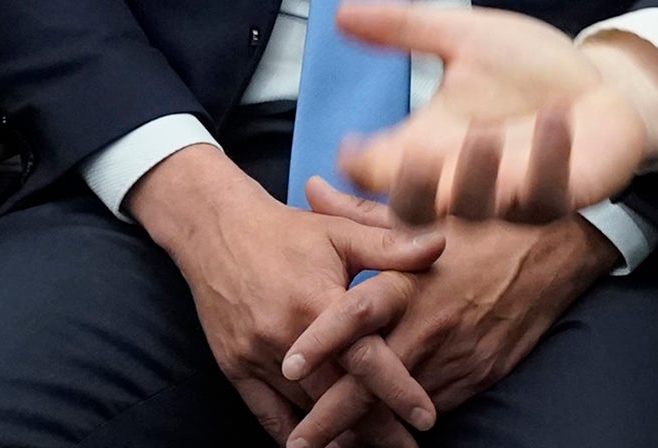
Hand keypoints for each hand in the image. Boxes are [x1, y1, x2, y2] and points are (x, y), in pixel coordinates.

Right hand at [127, 144, 444, 442]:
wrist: (217, 232)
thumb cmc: (290, 231)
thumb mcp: (342, 230)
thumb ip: (391, 244)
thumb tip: (440, 247)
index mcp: (316, 302)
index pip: (363, 357)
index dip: (397, 389)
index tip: (426, 418)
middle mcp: (283, 337)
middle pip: (335, 396)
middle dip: (374, 429)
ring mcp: (255, 357)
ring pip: (303, 412)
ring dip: (337, 436)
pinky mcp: (235, 370)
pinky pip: (266, 415)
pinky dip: (293, 435)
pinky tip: (320, 447)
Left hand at [282, 179, 618, 445]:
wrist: (556, 248)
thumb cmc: (483, 226)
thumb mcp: (424, 213)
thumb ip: (361, 212)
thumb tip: (310, 187)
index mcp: (411, 281)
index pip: (359, 313)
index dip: (323, 340)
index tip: (288, 365)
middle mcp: (430, 322)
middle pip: (371, 380)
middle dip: (329, 417)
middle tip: (296, 442)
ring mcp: (457, 353)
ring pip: (402, 404)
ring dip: (365, 429)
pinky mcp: (480, 372)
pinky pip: (437, 405)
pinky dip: (406, 421)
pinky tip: (382, 434)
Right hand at [333, 0, 657, 222]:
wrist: (599, 85)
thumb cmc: (528, 69)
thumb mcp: (466, 37)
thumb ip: (407, 28)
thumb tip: (341, 8)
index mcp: (430, 146)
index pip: (379, 172)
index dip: (359, 168)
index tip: (352, 146)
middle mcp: (464, 178)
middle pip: (420, 209)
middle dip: (412, 191)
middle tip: (410, 159)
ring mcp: (512, 193)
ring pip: (482, 208)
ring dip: (479, 176)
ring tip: (482, 135)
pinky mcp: (560, 194)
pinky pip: (549, 193)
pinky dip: (550, 158)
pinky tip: (555, 117)